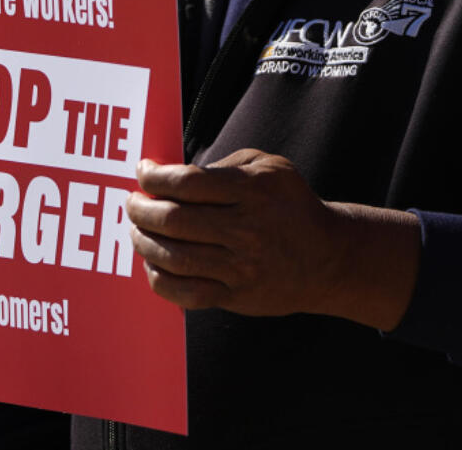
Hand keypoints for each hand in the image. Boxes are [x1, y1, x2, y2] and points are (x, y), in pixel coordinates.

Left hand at [127, 149, 419, 328]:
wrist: (330, 260)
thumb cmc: (289, 205)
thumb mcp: (269, 168)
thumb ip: (224, 164)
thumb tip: (171, 172)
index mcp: (252, 191)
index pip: (187, 182)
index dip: (154, 176)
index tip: (142, 171)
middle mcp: (246, 230)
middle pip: (173, 220)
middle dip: (140, 208)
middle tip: (132, 202)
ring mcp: (241, 267)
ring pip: (172, 257)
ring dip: (142, 241)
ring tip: (136, 230)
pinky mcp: (237, 297)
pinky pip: (184, 293)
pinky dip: (158, 278)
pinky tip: (152, 263)